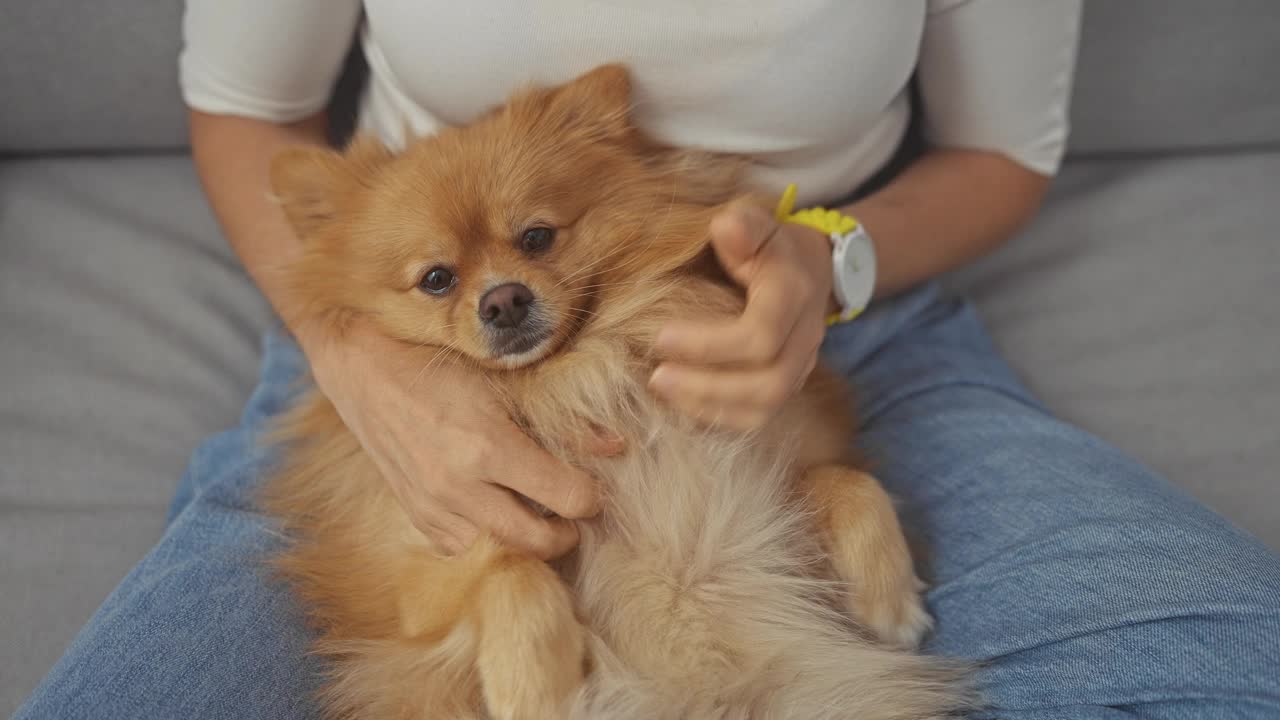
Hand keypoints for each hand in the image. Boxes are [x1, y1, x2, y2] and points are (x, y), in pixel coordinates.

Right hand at [303, 318, 601, 559]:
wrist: (364, 368)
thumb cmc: (440, 364)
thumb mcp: (508, 383)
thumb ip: (565, 422)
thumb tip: (617, 447)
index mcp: (488, 447)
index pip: (566, 497)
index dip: (591, 498)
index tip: (593, 489)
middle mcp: (458, 486)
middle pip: (537, 541)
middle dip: (567, 533)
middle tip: (575, 514)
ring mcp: (432, 506)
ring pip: (499, 551)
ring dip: (526, 539)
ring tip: (538, 515)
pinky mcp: (415, 514)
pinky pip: (461, 549)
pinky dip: (485, 540)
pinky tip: (495, 514)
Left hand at [649, 199, 832, 430]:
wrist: (811, 268)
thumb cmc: (769, 245)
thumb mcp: (758, 224)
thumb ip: (742, 225)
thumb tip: (725, 228)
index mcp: (793, 295)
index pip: (761, 335)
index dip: (709, 344)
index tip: (660, 337)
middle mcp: (804, 338)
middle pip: (768, 383)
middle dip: (708, 387)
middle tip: (656, 377)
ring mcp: (801, 366)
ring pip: (765, 408)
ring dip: (710, 407)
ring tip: (664, 391)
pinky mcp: (788, 385)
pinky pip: (759, 418)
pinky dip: (719, 418)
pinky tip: (682, 404)